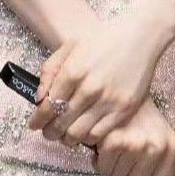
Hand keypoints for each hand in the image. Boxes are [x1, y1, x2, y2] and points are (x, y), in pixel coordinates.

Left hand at [26, 0, 174, 148]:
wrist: (140, 36)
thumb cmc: (103, 39)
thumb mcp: (70, 46)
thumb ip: (50, 70)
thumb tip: (39, 98)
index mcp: (73, 71)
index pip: (48, 107)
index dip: (38, 120)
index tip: (34, 125)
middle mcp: (89, 89)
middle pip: (61, 123)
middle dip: (50, 132)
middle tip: (48, 132)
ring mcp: (108, 101)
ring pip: (79, 134)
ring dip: (67, 139)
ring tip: (65, 135)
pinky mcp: (124, 109)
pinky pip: (100, 135)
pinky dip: (88, 139)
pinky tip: (85, 132)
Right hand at [90, 96, 174, 175]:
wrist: (121, 86)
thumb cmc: (137, 114)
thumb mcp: (158, 137)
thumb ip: (156, 165)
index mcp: (173, 148)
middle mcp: (158, 147)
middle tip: (119, 160)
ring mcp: (138, 144)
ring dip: (110, 168)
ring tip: (113, 149)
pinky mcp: (117, 140)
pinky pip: (104, 167)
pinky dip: (99, 160)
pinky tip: (103, 146)